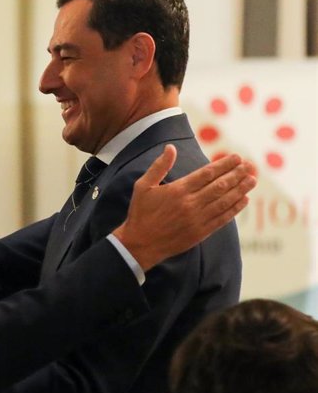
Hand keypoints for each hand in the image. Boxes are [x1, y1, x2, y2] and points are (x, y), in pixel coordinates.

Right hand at [113, 145, 254, 270]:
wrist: (140, 244)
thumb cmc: (140, 213)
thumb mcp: (143, 186)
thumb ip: (159, 166)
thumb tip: (170, 147)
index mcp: (178, 189)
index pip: (207, 173)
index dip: (224, 164)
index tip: (236, 157)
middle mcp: (190, 203)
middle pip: (220, 185)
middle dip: (237, 174)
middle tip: (250, 166)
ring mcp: (197, 219)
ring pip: (224, 201)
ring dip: (240, 190)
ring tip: (252, 180)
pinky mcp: (200, 232)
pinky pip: (222, 218)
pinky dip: (235, 209)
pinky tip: (243, 201)